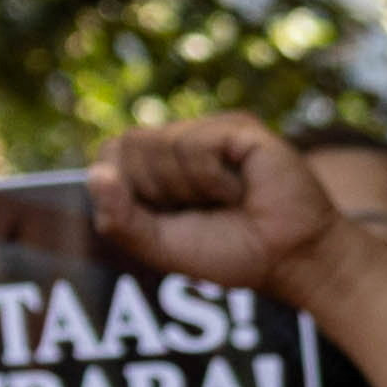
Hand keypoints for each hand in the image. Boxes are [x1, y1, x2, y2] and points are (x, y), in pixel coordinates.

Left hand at [88, 113, 344, 303]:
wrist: (290, 260)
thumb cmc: (232, 253)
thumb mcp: (159, 247)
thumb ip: (119, 219)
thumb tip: (96, 174)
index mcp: (158, 165)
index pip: (110, 155)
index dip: (126, 192)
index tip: (166, 218)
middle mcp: (181, 139)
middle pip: (129, 144)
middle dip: (158, 191)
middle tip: (202, 209)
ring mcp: (210, 129)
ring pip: (159, 143)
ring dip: (189, 189)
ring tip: (227, 201)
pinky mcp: (238, 127)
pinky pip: (195, 145)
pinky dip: (212, 180)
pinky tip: (240, 190)